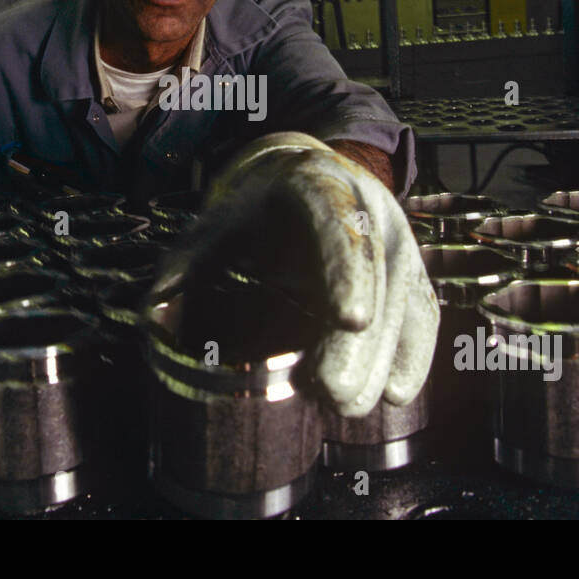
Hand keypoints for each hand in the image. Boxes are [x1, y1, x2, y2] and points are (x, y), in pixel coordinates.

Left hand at [151, 132, 438, 416]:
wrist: (306, 174)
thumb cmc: (254, 208)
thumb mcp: (216, 221)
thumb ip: (186, 262)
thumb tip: (154, 312)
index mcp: (319, 183)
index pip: (340, 225)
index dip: (348, 271)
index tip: (349, 320)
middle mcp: (371, 206)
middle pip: (379, 274)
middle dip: (361, 341)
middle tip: (333, 394)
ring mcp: (398, 237)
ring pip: (406, 298)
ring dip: (383, 357)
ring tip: (347, 405)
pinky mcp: (412, 269)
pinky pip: (424, 312)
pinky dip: (414, 354)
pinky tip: (394, 392)